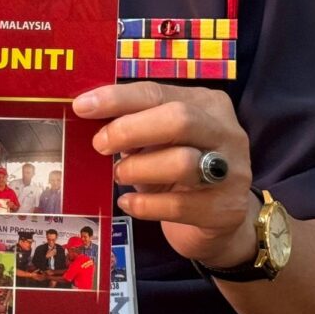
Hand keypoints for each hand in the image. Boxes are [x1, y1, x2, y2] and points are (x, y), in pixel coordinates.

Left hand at [73, 83, 259, 267]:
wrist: (219, 221)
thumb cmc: (180, 171)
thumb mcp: (161, 141)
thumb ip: (137, 124)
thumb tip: (91, 115)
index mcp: (207, 104)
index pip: (158, 92)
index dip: (117, 98)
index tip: (82, 107)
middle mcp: (226, 132)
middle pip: (179, 119)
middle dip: (131, 130)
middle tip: (100, 145)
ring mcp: (233, 171)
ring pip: (182, 162)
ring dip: (139, 168)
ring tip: (119, 175)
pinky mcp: (227, 209)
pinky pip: (179, 205)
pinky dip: (146, 204)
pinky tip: (129, 203)